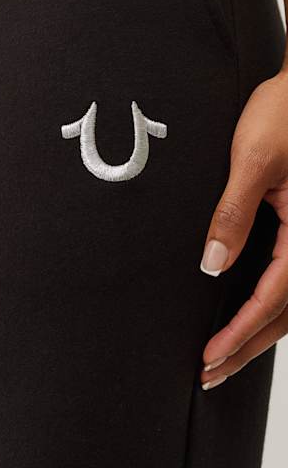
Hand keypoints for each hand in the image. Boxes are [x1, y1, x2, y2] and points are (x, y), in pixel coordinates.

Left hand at [199, 69, 287, 389]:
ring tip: (225, 358)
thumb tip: (212, 263)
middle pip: (286, 312)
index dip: (240, 333)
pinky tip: (249, 313)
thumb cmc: (283, 114)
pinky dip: (271, 305)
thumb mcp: (252, 161)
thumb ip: (233, 213)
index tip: (209, 358)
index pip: (273, 298)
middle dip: (248, 347)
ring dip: (259, 332)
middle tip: (209, 374)